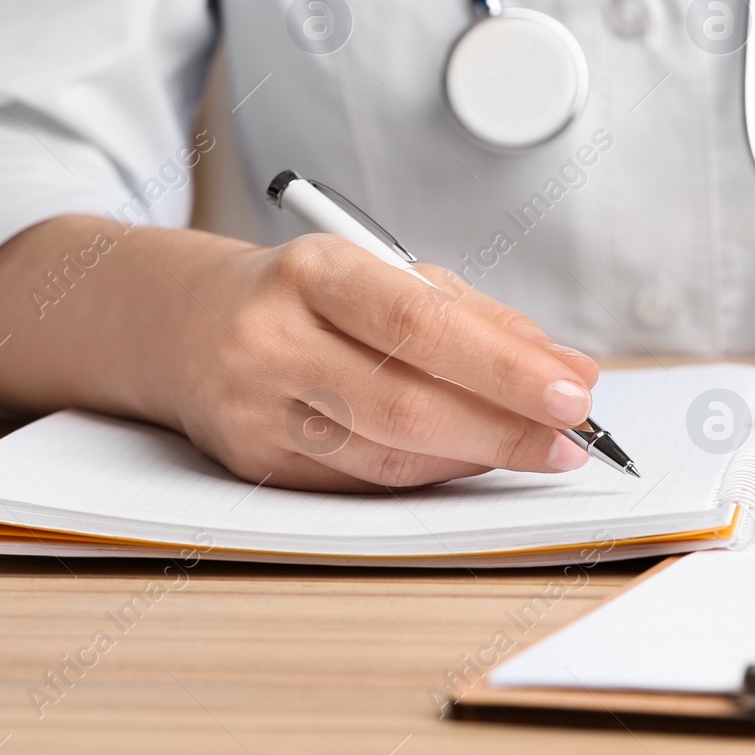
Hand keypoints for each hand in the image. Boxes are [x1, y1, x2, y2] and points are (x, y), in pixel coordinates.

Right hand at [0, 218, 601, 491]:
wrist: (179, 324)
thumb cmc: (304, 294)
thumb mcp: (382, 272)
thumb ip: (477, 319)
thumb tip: (568, 372)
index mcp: (312, 271)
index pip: (419, 324)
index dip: (503, 366)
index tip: (573, 393)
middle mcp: (271, 340)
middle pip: (406, 403)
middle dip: (505, 428)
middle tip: (575, 439)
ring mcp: (254, 410)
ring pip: (388, 456)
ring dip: (477, 459)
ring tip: (538, 448)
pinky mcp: (252, 465)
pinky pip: (363, 484)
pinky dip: (430, 477)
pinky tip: (470, 461)